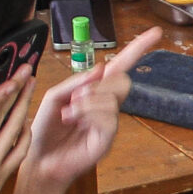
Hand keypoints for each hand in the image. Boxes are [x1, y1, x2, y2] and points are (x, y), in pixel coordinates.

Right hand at [0, 55, 35, 193]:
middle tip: (26, 70)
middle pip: (1, 120)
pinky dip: (24, 132)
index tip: (10, 79)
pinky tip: (26, 118)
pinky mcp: (3, 180)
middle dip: (16, 93)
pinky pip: (18, 151)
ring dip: (24, 107)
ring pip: (14, 133)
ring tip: (31, 85)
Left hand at [22, 28, 158, 186]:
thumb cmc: (44, 130)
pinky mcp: (106, 141)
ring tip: (69, 112)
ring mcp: (108, 124)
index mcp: (94, 92)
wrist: (37, 160)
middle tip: (77, 96)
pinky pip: (109, 119)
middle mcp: (105, 106)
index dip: (137, 49)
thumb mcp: (55, 97)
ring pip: (113, 99)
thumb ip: (76, 81)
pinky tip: (73, 119)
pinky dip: (89, 114)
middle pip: (122, 81)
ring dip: (88, 101)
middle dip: (101, 84)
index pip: (120, 66)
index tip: (155, 33)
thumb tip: (102, 68)